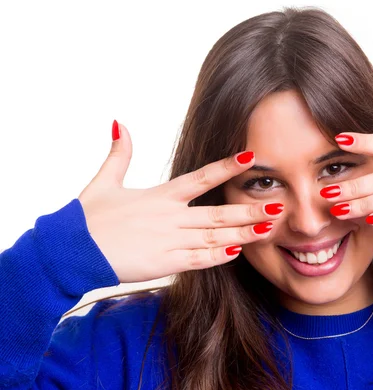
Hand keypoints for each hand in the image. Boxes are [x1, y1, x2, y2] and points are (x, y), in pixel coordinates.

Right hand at [78, 121, 282, 283]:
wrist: (72, 250)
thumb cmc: (88, 219)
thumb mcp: (104, 182)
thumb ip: (119, 154)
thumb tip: (118, 123)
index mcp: (161, 195)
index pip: (201, 176)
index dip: (227, 166)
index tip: (251, 155)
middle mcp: (171, 216)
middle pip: (218, 212)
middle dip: (249, 209)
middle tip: (278, 205)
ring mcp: (170, 240)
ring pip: (215, 236)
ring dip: (243, 233)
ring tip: (269, 228)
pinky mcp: (164, 263)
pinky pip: (198, 260)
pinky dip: (219, 256)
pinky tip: (238, 252)